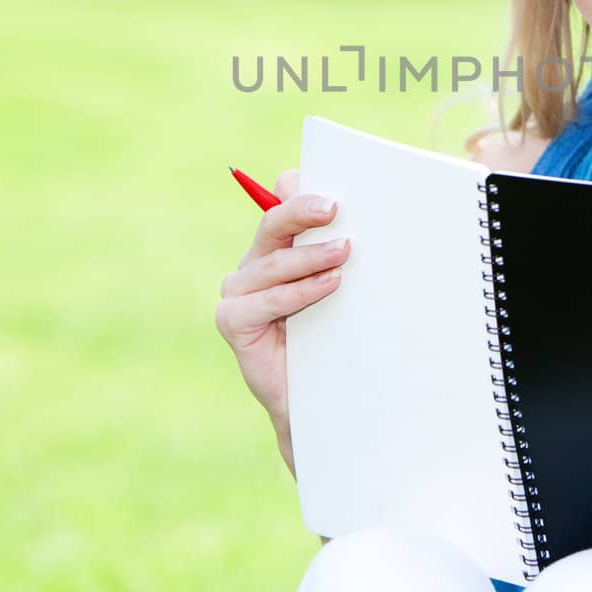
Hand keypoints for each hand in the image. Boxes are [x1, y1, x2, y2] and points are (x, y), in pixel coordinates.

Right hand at [213, 169, 349, 474]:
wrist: (317, 400)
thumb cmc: (334, 337)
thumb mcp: (342, 287)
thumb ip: (341, 249)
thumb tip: (359, 217)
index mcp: (278, 245)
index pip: (280, 200)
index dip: (300, 191)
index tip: (334, 191)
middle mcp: (254, 263)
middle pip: (272, 224)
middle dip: (303, 212)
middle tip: (333, 208)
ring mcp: (238, 291)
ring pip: (272, 262)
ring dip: (309, 256)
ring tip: (344, 252)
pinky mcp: (232, 320)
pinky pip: (266, 299)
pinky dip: (299, 292)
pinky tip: (328, 286)